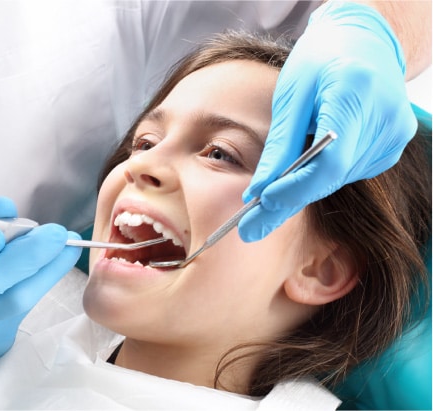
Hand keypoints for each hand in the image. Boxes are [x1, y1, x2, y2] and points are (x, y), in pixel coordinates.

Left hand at [238, 2, 416, 241]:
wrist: (363, 42)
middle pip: (332, 177)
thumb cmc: (320, 60)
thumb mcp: (291, 95)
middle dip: (289, 200)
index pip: (327, 161)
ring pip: (338, 179)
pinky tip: (307, 164)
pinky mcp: (393, 144)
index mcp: (357, 94)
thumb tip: (259, 191)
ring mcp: (394, 134)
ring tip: (269, 196)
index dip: (293, 188)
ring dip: (303, 188)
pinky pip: (349, 172)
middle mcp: (386, 118)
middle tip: (250, 226)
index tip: (260, 204)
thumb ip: (279, 144)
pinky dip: (322, 175)